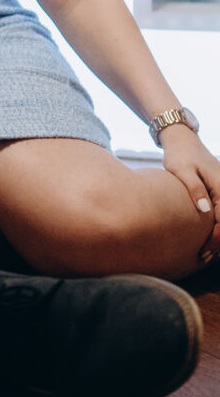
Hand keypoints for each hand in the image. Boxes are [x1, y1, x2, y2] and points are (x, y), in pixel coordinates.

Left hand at [160, 126, 219, 262]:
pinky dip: (218, 226)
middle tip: (205, 255)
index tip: (205, 250)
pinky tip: (208, 238)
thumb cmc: (180, 155)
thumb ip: (195, 189)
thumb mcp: (182, 170)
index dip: (217, 237)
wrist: (183, 141)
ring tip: (207, 252)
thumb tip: (205, 210)